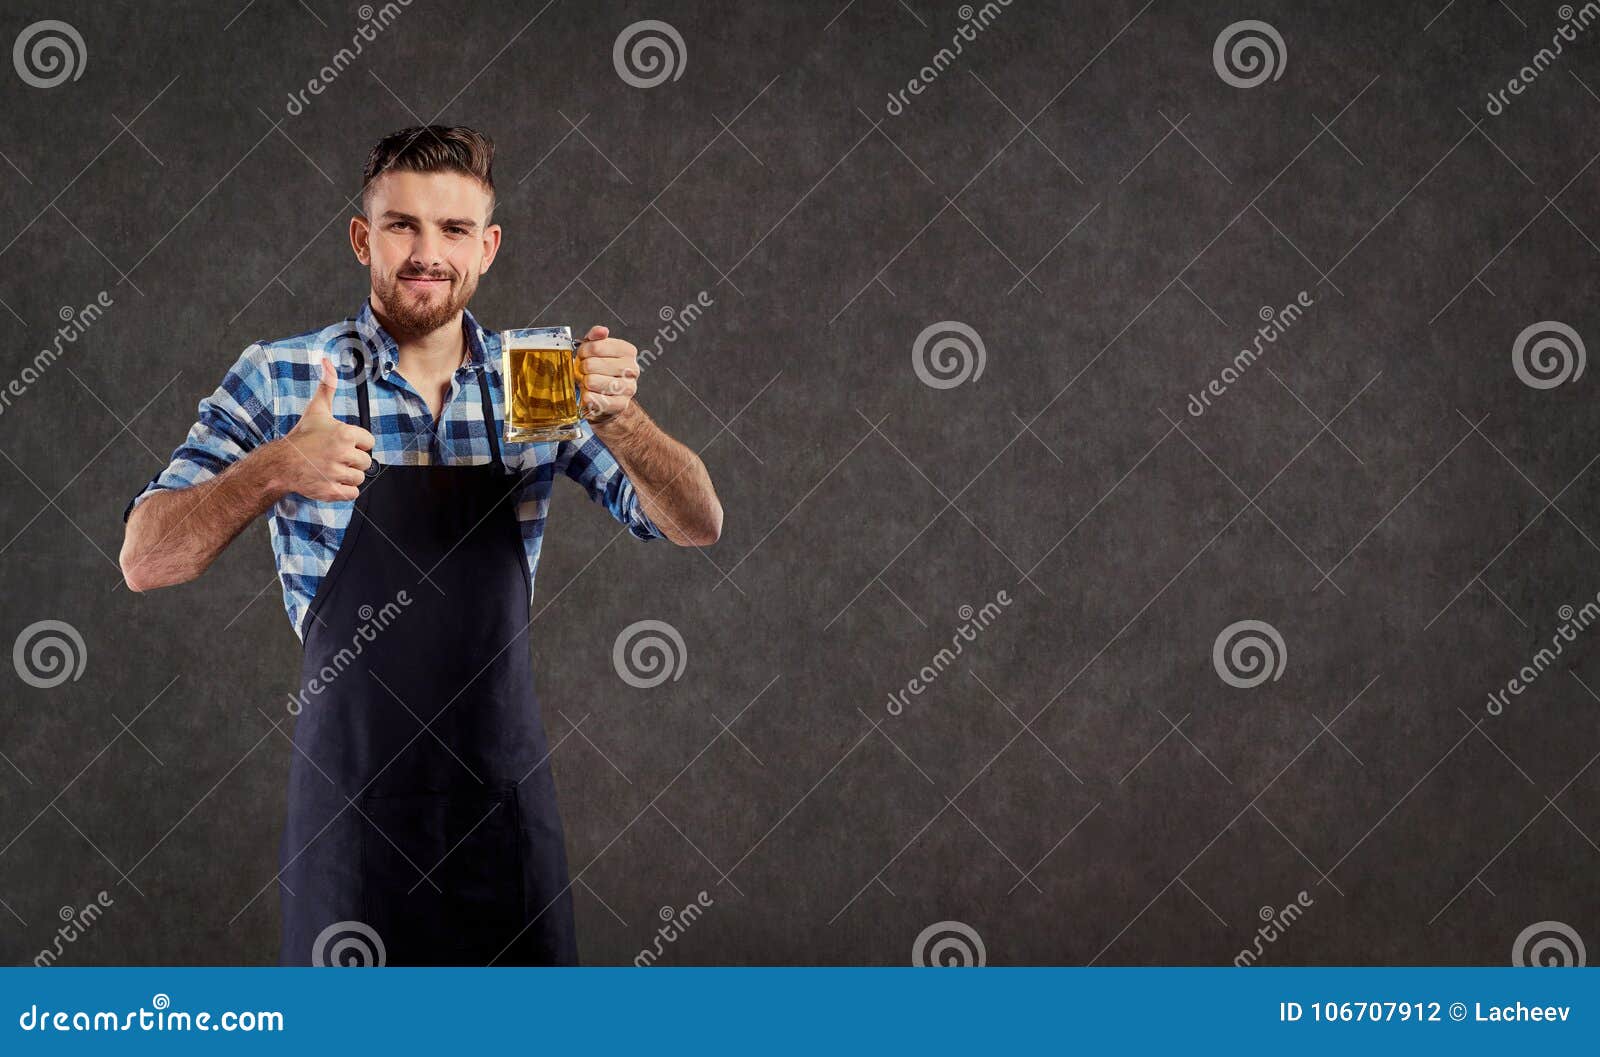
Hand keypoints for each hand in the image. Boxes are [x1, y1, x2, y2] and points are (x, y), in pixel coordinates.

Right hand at [278, 357, 374, 501]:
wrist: (281, 463)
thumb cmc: (302, 436)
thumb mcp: (317, 409)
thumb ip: (327, 385)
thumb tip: (327, 360)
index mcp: (344, 433)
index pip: (369, 442)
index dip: (357, 444)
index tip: (341, 443)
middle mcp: (342, 453)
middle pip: (366, 462)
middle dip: (352, 461)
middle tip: (334, 457)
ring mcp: (336, 473)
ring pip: (360, 478)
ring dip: (348, 476)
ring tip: (331, 468)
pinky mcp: (331, 491)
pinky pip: (352, 494)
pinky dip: (344, 490)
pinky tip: (330, 480)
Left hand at [575, 325, 638, 423]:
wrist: (606, 396)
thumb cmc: (599, 370)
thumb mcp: (596, 349)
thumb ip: (596, 336)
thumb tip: (601, 330)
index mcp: (628, 351)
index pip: (596, 347)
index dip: (583, 352)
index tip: (583, 356)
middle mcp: (632, 369)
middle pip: (591, 364)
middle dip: (582, 368)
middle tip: (584, 371)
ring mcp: (628, 388)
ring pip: (592, 381)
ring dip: (584, 383)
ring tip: (588, 382)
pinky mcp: (620, 405)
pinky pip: (595, 399)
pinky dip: (587, 397)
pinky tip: (589, 394)